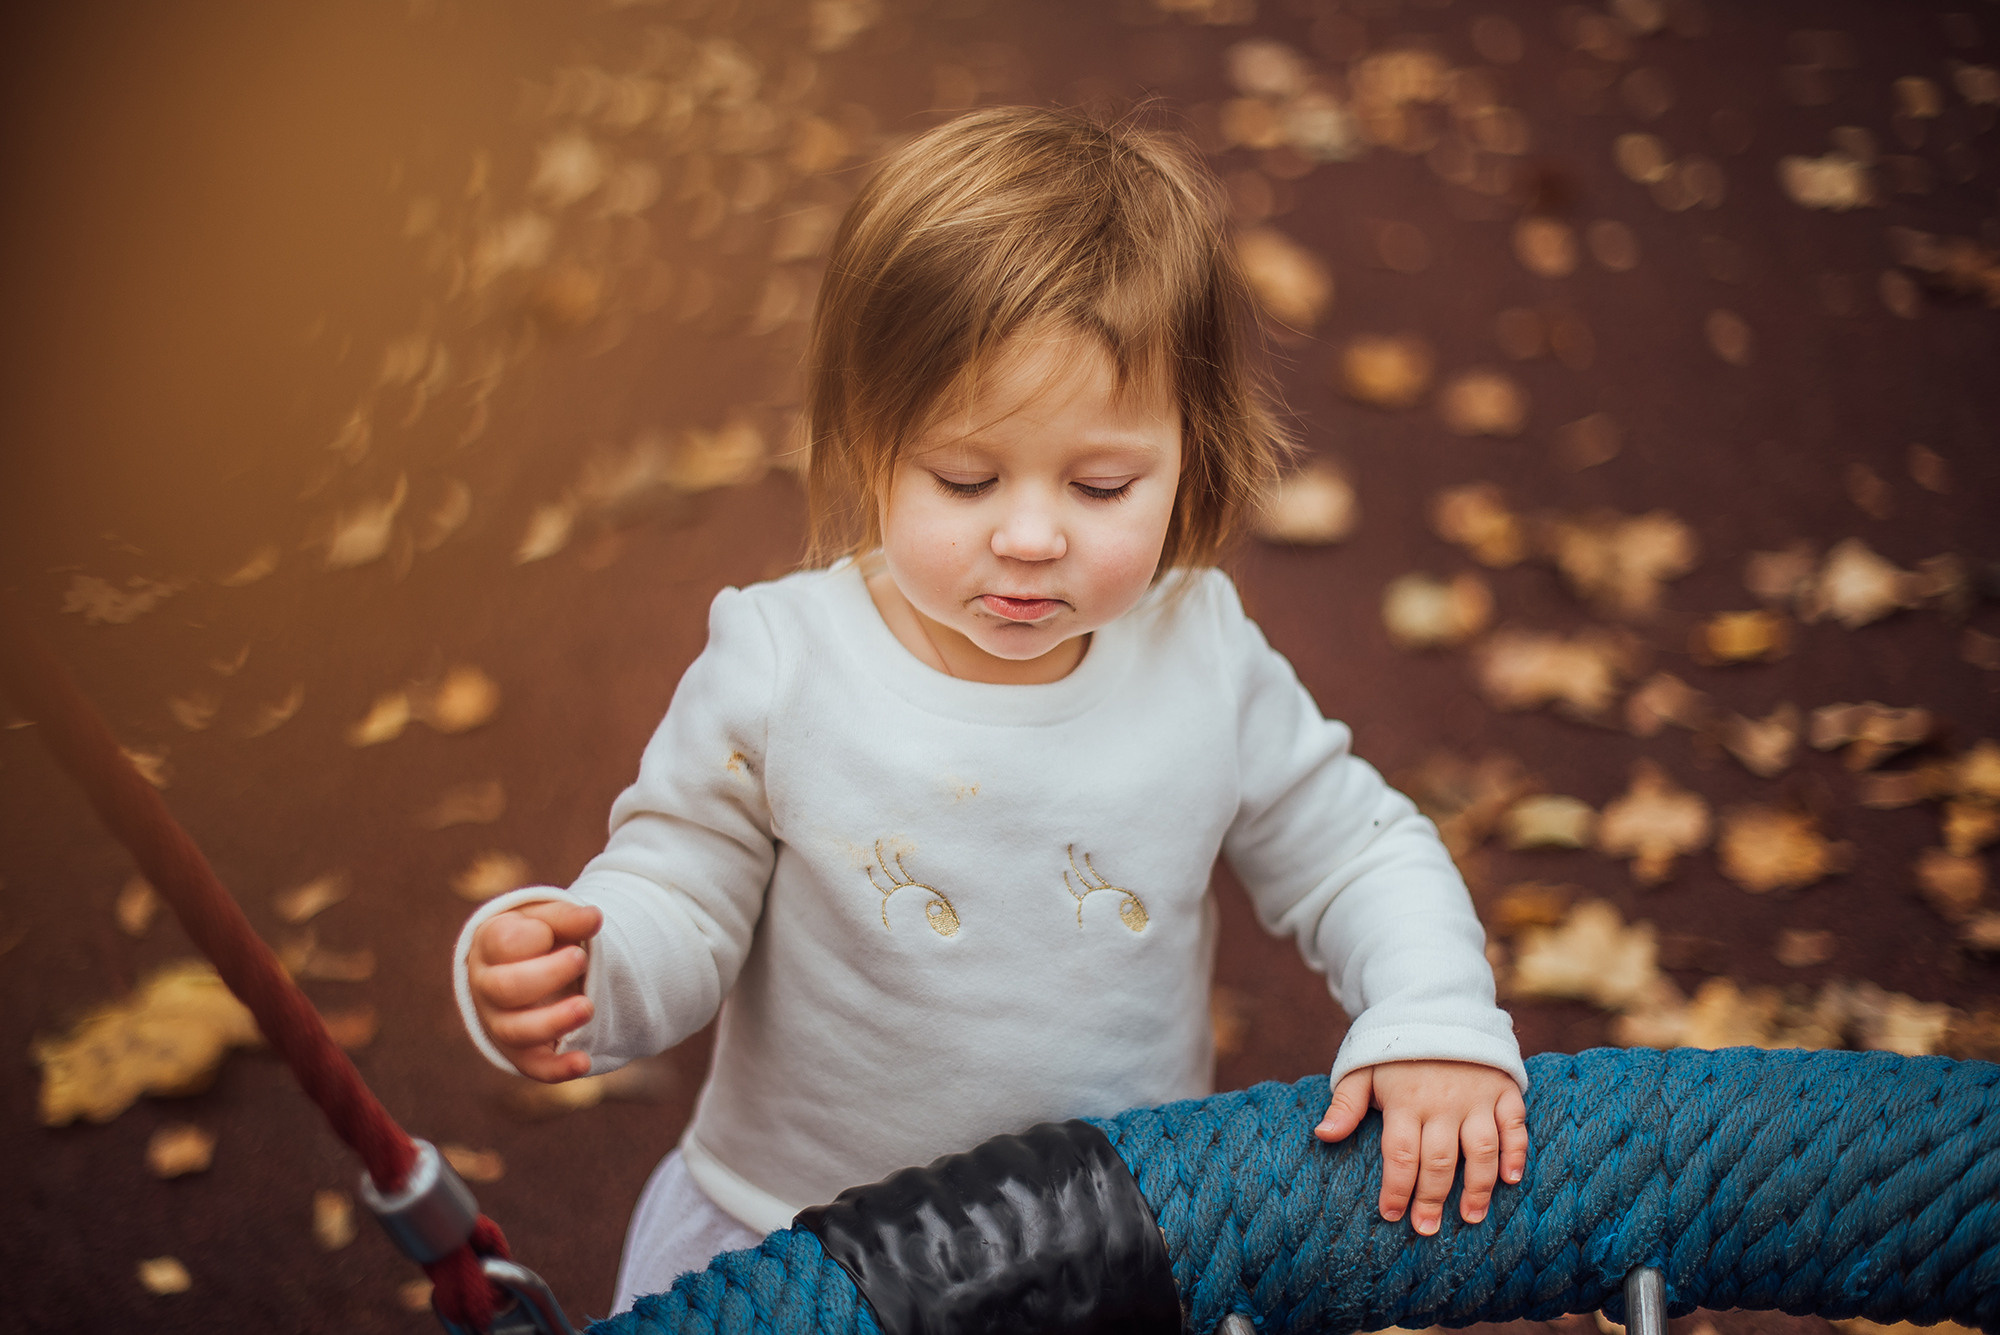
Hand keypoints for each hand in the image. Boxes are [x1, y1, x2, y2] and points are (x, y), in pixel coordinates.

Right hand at [467, 901, 602, 1081]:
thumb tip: (594, 917)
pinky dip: (557, 1068)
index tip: (566, 933)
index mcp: (488, 945)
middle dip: (547, 976)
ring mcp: (498, 1022)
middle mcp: (486, 986)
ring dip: (553, 1022)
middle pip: (505, 988)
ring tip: (588, 1007)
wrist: (531, 967)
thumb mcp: (548, 919)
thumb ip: (566, 917)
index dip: (537, 937)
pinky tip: (584, 1062)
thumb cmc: (538, 936)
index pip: (503, 943)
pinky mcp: (518, 1051)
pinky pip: (532, 1065)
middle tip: (582, 959)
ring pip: (515, 1031)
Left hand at [1314, 1060, 1527, 1234]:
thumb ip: (1346, 1104)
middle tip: (1427, 1228)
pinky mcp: (1503, 1088)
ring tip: (1470, 1217)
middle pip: (1439, 1159)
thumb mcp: (1362, 1068)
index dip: (1396, 1188)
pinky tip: (1510, 1179)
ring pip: (1481, 1148)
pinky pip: (1514, 1123)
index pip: (1401, 1154)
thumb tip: (1323, 1135)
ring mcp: (1476, 1095)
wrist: (1436, 1005)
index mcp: (1405, 1100)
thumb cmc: (1394, 1048)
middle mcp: (1443, 1101)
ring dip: (1478, 1186)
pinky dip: (1516, 1151)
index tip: (1391, 1215)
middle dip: (1432, 1198)